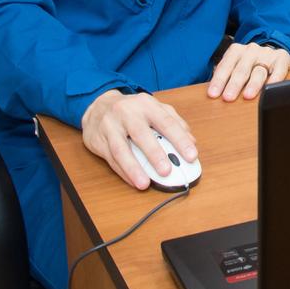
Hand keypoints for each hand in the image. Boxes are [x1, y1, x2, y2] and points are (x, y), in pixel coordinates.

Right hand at [81, 90, 196, 189]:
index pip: (166, 122)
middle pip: (141, 134)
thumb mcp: (155, 108)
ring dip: (134, 168)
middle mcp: (127, 113)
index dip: (180, 139)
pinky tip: (133, 181)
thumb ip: (174, 122)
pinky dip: (123, 172)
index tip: (192, 155)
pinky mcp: (98, 139)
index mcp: (146, 104)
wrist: (98, 105)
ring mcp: (110, 126)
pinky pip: (110, 158)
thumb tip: (192, 141)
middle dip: (155, 154)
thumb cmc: (132, 110)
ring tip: (145, 184)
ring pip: (121, 149)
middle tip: (167, 171)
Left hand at [207, 42, 289, 100]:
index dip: (219, 80)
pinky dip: (274, 79)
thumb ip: (226, 76)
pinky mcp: (282, 58)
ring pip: (259, 71)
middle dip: (234, 85)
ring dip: (253, 85)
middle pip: (241, 69)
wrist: (271, 54)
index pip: (225, 66)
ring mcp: (267, 54)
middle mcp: (251, 50)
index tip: (213, 94)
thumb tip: (213, 93)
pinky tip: (270, 88)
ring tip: (247, 96)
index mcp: (236, 50)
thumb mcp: (234, 66)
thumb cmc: (248, 65)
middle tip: (228, 98)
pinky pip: (278, 70)